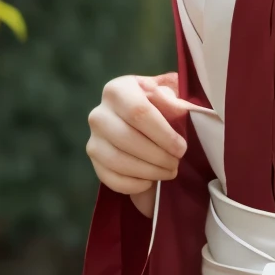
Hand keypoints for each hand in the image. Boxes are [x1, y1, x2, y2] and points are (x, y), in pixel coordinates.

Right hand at [86, 71, 192, 217]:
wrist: (144, 119)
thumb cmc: (161, 105)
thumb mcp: (172, 95)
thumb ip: (176, 102)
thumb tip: (180, 111)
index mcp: (119, 90)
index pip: (139, 112)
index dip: (163, 134)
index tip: (181, 148)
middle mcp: (99, 113)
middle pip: (127, 138)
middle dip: (157, 156)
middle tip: (177, 163)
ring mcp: (93, 138)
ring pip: (118, 161)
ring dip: (148, 172)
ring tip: (169, 172)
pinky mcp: (94, 160)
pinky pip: (110, 178)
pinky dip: (133, 184)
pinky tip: (150, 181)